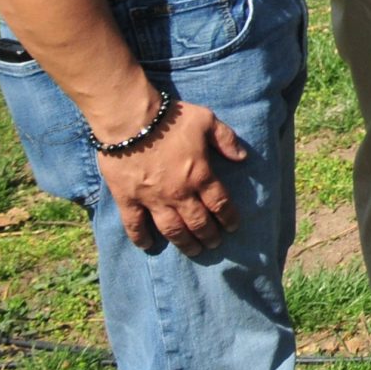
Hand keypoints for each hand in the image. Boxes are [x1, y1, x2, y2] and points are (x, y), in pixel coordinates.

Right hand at [95, 96, 246, 256]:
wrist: (130, 119)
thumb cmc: (171, 118)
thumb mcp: (207, 120)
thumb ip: (226, 139)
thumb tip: (242, 157)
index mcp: (200, 175)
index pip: (220, 204)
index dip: (229, 218)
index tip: (233, 227)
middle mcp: (178, 193)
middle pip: (198, 222)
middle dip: (209, 235)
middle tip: (214, 244)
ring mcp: (152, 199)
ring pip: (172, 229)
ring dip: (184, 243)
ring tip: (193, 251)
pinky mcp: (128, 199)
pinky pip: (134, 225)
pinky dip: (141, 238)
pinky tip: (148, 246)